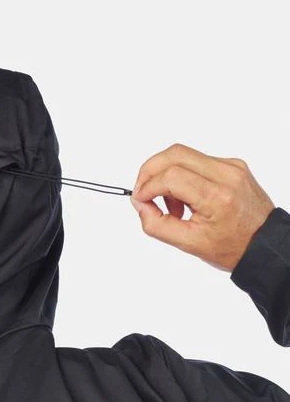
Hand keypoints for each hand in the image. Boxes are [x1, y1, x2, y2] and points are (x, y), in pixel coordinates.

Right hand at [130, 143, 275, 271]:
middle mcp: (227, 174)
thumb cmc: (231, 247)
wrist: (263, 244)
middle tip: (143, 193)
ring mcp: (231, 166)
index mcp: (217, 197)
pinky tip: (186, 200)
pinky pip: (197, 160)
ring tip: (171, 206)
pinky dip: (182, 176)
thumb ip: (157, 225)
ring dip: (166, 175)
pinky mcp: (233, 164)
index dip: (147, 186)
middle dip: (150, 171)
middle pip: (175, 154)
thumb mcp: (188, 244)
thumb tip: (140, 204)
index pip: (171, 176)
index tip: (139, 201)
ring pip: (184, 154)